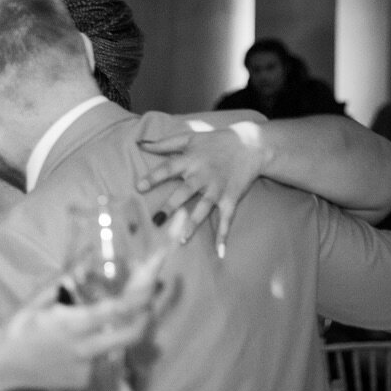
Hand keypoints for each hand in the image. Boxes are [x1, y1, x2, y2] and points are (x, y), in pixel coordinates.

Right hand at [0, 250, 165, 390]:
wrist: (0, 366)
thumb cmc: (17, 328)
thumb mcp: (39, 299)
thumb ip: (68, 280)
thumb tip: (89, 258)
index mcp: (74, 324)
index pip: (118, 310)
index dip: (141, 295)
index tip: (153, 281)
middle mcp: (85, 348)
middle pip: (132, 334)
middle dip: (145, 315)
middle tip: (146, 301)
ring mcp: (86, 368)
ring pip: (112, 346)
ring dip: (111, 331)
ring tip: (86, 324)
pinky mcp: (82, 380)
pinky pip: (96, 360)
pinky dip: (91, 349)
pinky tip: (67, 348)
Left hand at [137, 126, 268, 257]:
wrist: (251, 144)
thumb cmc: (216, 141)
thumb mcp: (190, 137)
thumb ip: (164, 143)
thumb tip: (139, 144)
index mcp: (190, 161)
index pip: (168, 169)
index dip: (154, 178)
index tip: (139, 187)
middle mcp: (203, 175)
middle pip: (185, 191)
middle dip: (171, 206)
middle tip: (157, 220)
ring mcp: (217, 188)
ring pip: (204, 208)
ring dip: (193, 224)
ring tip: (182, 239)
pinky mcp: (231, 198)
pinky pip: (227, 218)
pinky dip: (224, 235)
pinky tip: (220, 252)